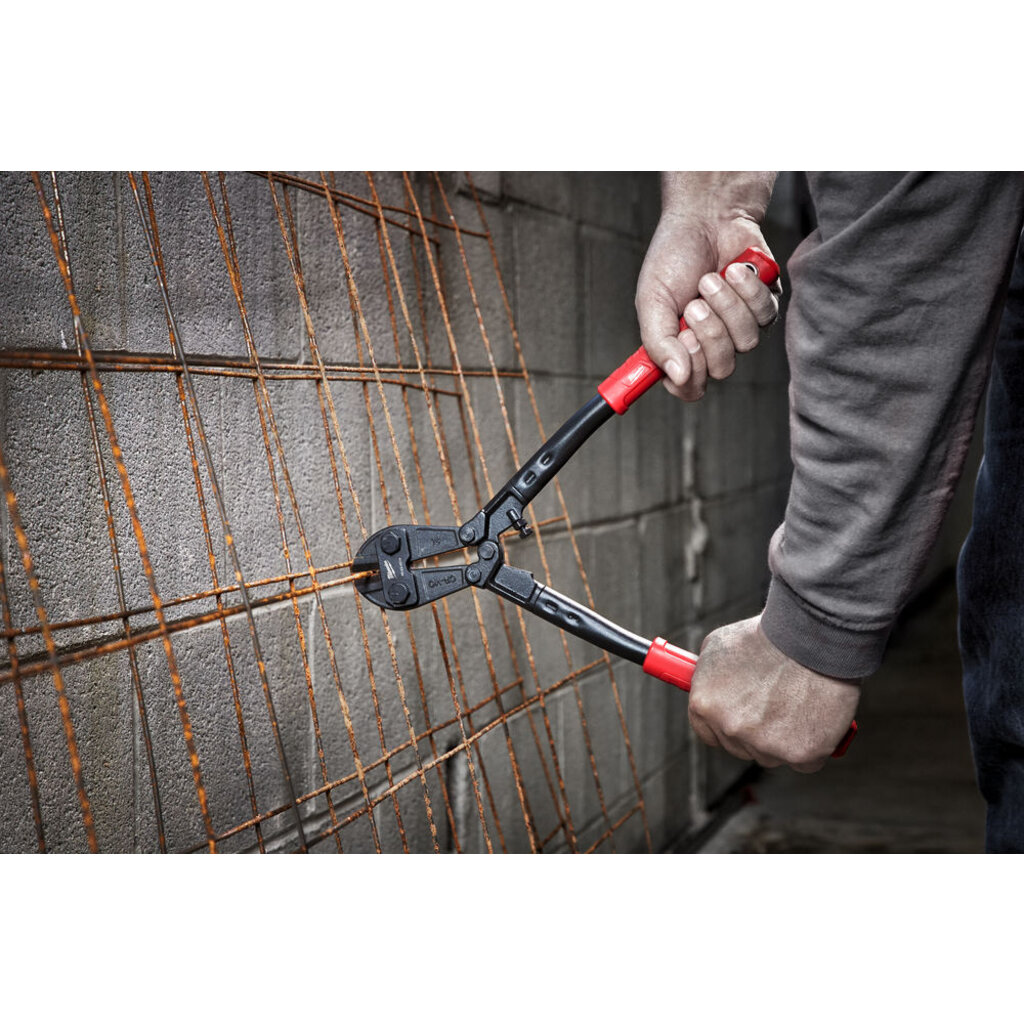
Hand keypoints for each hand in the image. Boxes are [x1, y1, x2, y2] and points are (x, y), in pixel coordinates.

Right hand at [635, 176, 781, 400]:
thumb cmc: (674, 258)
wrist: (705, 217)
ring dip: (727, 307)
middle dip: (709, 333)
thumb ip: (658, 343)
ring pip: (745, 343)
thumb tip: (677, 378)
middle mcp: (711, 343)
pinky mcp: (764, 307)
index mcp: (679, 348)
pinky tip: (734, 270)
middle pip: (721, 369)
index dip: (689, 375)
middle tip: (695, 303)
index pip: (689, 388)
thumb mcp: (652, 300)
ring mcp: (740, 327)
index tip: (683, 345)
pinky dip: (747, 290)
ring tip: (711, 279)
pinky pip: (764, 316)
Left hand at [688, 616, 860, 771]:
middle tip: (774, 704)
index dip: (723, 725)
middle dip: (754, 731)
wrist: (810, 636)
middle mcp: (731, 729)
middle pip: (740, 747)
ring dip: (783, 738)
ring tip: (797, 701)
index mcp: (705, 705)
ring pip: (772, 754)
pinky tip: (816, 716)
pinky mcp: (802, 754)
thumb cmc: (765, 635)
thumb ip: (707, 676)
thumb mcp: (718, 646)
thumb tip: (707, 688)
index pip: (707, 733)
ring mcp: (766, 746)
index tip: (739, 717)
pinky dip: (813, 744)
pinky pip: (805, 761)